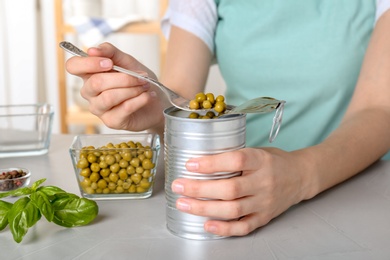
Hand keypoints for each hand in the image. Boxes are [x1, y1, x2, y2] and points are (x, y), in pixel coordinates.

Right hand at [65, 42, 166, 131]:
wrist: (156, 102)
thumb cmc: (138, 82)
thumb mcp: (127, 61)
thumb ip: (111, 52)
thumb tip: (93, 50)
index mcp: (89, 75)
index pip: (73, 66)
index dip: (89, 63)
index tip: (109, 63)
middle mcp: (90, 92)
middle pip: (95, 82)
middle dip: (124, 78)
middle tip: (141, 77)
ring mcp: (99, 108)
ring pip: (109, 97)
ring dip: (132, 89)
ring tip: (145, 86)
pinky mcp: (111, 121)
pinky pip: (124, 108)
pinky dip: (139, 100)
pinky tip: (147, 96)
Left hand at [171, 147, 307, 236]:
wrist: (301, 177)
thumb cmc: (274, 162)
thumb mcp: (258, 151)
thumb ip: (234, 157)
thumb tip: (200, 161)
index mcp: (262, 160)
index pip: (235, 161)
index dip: (211, 163)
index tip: (190, 164)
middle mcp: (264, 182)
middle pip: (230, 189)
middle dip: (199, 189)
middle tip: (178, 186)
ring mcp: (265, 202)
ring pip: (232, 209)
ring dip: (204, 208)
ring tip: (183, 204)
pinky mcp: (264, 217)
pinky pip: (244, 227)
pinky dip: (224, 228)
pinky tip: (206, 225)